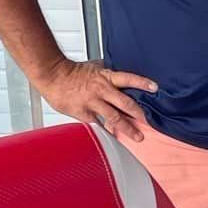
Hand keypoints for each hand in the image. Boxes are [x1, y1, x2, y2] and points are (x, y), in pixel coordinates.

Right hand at [37, 58, 157, 143]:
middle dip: (139, 114)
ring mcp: (93, 103)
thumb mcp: (95, 68)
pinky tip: (114, 139)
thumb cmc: (72, 72)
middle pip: (125, 103)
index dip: (142, 83)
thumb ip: (108, 74)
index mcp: (106, 77)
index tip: (155, 88)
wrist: (52, 75)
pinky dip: (106, 132)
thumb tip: (121, 75)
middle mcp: (102, 90)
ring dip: (127, 128)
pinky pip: (97, 124)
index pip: (128, 78)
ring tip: (138, 136)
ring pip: (114, 117)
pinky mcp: (83, 113)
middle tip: (150, 122)